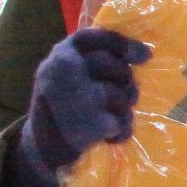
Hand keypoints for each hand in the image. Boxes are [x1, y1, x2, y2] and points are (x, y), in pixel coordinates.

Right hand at [10, 28, 149, 186]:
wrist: (39, 148)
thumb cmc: (61, 105)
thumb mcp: (67, 74)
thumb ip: (94, 61)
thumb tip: (144, 52)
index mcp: (60, 55)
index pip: (96, 39)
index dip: (124, 44)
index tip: (146, 55)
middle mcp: (66, 72)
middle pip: (119, 69)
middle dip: (127, 83)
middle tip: (123, 94)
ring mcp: (78, 98)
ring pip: (124, 96)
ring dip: (123, 108)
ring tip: (108, 116)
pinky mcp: (90, 125)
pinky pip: (122, 122)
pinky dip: (121, 130)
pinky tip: (108, 134)